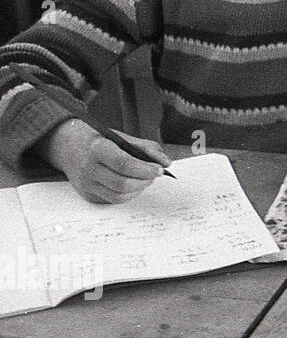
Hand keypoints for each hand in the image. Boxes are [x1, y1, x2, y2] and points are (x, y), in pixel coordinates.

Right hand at [39, 118, 169, 203]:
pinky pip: (113, 200)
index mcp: (97, 148)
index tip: (159, 169)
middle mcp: (89, 168)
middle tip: (155, 174)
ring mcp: (86, 184)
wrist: (69, 147)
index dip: (145, 169)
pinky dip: (129, 194)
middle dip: (145, 180)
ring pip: (119, 195)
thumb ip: (147, 148)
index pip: (124, 164)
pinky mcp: (88, 194)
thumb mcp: (122, 137)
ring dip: (139, 189)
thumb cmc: (101, 140)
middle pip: (122, 183)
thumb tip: (166, 163)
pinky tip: (134, 185)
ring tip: (146, 179)